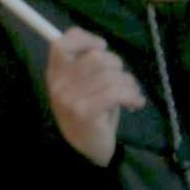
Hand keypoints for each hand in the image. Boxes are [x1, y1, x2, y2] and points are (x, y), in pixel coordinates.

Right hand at [47, 27, 145, 165]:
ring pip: (110, 75)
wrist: (84, 150)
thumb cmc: (89, 114)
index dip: (86, 39)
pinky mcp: (84, 112)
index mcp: (55, 74)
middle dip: (118, 67)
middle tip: (123, 82)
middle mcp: (58, 84)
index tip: (101, 48)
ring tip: (131, 95)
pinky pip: (115, 93)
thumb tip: (100, 47)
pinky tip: (135, 103)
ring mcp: (69, 99)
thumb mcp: (82, 86)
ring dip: (130, 84)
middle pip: (96, 57)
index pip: (62, 43)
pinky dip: (132, 96)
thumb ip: (85, 67)